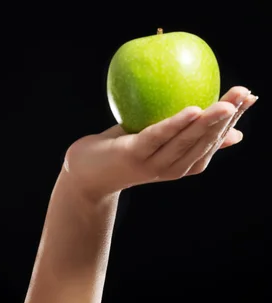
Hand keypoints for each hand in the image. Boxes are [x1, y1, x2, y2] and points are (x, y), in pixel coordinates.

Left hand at [63, 86, 257, 199]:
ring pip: (185, 142)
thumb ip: (187, 135)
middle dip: (227, 118)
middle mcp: (171, 168)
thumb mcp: (157, 142)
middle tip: (245, 94)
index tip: (250, 97)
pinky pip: (157, 137)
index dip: (233, 121)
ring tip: (227, 104)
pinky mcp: (132, 156)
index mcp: (181, 165)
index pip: (213, 142)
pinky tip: (192, 110)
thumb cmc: (123, 153)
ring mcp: (152, 164)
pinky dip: (175, 125)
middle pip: (204, 142)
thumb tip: (232, 130)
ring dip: (208, 122)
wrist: (85, 175)